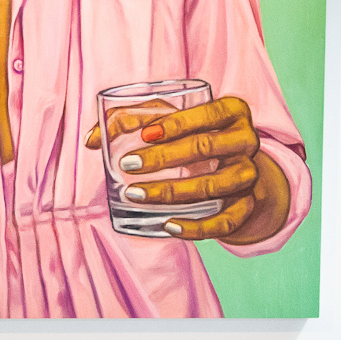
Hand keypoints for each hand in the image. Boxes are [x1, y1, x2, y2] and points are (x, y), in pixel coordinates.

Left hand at [84, 94, 289, 243]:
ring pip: (214, 185)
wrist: (235, 168)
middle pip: (206, 147)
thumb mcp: (169, 120)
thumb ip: (130, 120)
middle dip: (164, 157)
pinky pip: (225, 222)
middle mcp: (247, 140)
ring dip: (172, 191)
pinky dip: (197, 227)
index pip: (209, 113)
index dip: (177, 124)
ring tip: (134, 194)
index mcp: (232, 112)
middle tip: (127, 165)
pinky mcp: (246, 207)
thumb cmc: (191, 135)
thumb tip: (92, 140)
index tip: (143, 136)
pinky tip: (168, 226)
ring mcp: (249, 175)